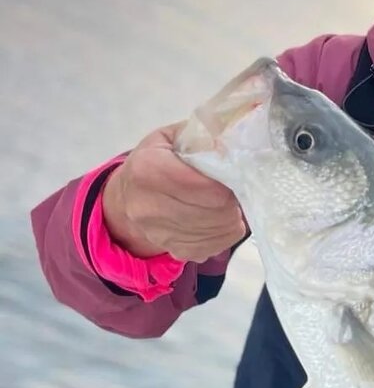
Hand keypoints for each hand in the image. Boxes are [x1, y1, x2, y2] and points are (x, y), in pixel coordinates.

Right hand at [101, 122, 244, 261]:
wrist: (125, 201)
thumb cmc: (152, 163)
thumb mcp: (169, 139)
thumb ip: (201, 136)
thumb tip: (234, 143)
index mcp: (148, 170)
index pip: (206, 184)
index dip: (228, 179)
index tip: (232, 173)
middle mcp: (150, 206)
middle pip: (217, 208)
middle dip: (232, 197)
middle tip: (231, 188)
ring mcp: (163, 234)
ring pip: (221, 228)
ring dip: (231, 214)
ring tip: (225, 202)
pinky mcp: (178, 251)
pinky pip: (219, 244)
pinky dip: (227, 231)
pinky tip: (219, 219)